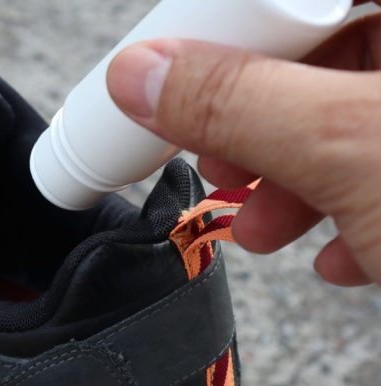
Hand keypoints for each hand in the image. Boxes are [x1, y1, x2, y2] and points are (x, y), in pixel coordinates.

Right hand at [107, 3, 380, 285]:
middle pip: (317, 53)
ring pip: (348, 118)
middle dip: (257, 120)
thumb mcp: (346, 145)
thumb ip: (236, 102)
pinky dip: (353, 209)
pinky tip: (337, 250)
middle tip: (222, 156)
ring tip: (261, 223)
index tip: (178, 68)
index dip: (229, 25)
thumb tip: (141, 76)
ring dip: (291, 179)